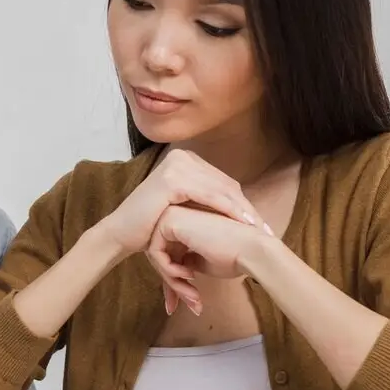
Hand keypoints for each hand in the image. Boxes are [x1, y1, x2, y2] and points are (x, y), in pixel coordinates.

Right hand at [95, 148, 267, 259]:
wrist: (123, 233)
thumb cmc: (153, 225)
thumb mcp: (185, 207)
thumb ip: (206, 199)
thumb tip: (241, 204)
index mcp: (186, 159)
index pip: (223, 182)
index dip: (244, 204)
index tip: (261, 225)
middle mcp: (182, 157)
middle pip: (225, 184)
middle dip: (247, 208)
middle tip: (266, 230)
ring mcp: (177, 165)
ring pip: (220, 190)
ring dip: (243, 210)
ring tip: (258, 230)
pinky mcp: (173, 178)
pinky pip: (209, 195)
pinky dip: (228, 210)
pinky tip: (242, 223)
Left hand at [147, 203, 277, 315]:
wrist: (252, 250)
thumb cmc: (235, 256)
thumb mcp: (204, 262)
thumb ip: (186, 262)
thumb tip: (174, 272)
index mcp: (186, 223)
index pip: (170, 254)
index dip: (177, 281)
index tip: (192, 300)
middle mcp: (177, 214)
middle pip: (161, 255)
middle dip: (174, 285)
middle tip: (193, 303)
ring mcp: (172, 214)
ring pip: (156, 254)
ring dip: (173, 282)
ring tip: (192, 296)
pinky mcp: (169, 220)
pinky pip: (155, 252)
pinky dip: (169, 271)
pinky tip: (190, 275)